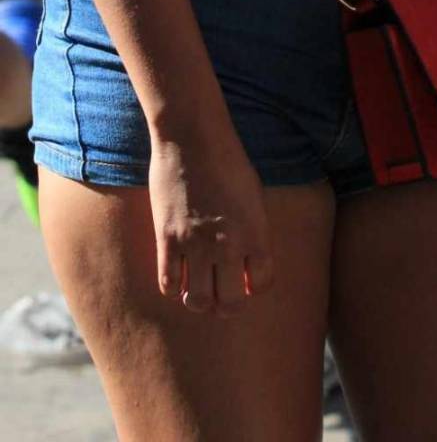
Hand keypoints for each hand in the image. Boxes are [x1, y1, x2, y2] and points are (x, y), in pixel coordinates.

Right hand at [149, 130, 274, 314]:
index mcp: (256, 231)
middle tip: (223, 299)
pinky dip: (175, 288)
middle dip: (228, 306)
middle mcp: (229, 244)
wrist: (193, 137)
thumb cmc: (228, 160)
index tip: (248, 282)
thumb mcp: (254, 194)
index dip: (255, 287)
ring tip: (200, 293)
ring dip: (200, 302)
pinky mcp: (168, 239)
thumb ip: (253, 229)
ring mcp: (196, 244)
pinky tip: (178, 277)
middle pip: (230, 303)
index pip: (262, 283)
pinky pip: (169, 285)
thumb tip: (248, 259)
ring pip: (199, 301)